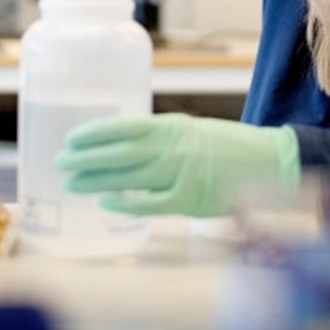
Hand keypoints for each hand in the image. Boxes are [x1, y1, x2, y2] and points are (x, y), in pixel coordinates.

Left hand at [55, 113, 299, 216]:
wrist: (267, 161)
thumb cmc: (226, 146)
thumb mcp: (191, 130)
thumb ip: (160, 137)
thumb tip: (122, 144)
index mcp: (173, 126)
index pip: (125, 126)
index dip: (96, 133)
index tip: (72, 138)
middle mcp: (174, 147)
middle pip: (121, 153)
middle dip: (87, 158)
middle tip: (61, 162)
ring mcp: (182, 174)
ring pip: (130, 177)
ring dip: (97, 180)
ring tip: (72, 183)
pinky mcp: (190, 200)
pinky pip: (149, 203)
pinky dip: (125, 203)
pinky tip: (106, 202)